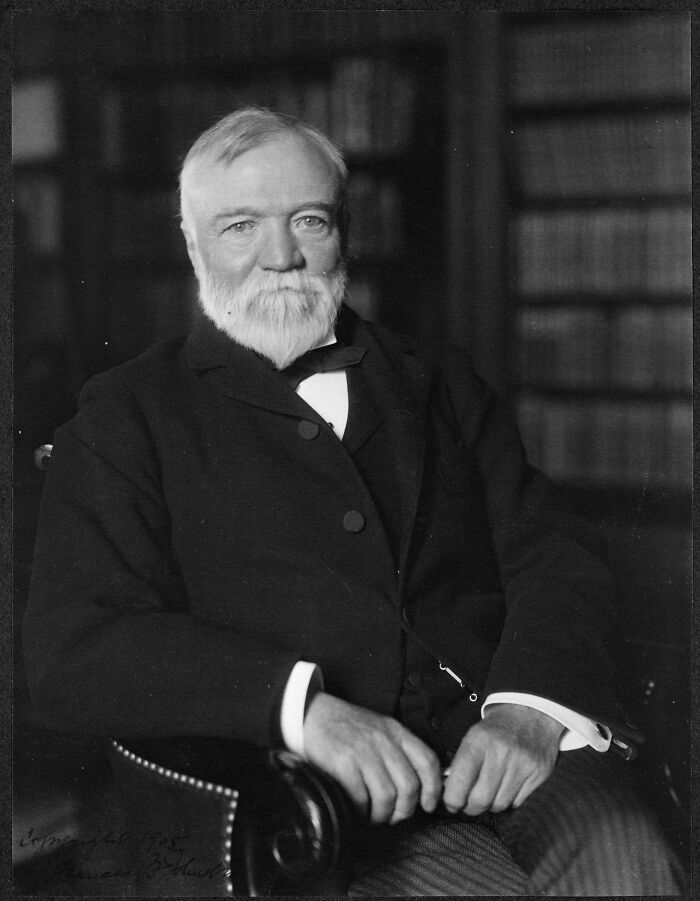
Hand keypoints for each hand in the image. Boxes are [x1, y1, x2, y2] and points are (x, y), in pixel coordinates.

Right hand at [303, 692, 441, 823]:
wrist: (313, 713)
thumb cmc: (348, 727)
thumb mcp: (380, 729)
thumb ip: (399, 750)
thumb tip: (417, 786)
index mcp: (396, 731)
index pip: (427, 761)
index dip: (433, 789)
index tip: (428, 805)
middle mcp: (383, 740)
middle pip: (409, 786)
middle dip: (404, 810)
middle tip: (393, 816)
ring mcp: (363, 751)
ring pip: (387, 796)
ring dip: (382, 814)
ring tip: (374, 816)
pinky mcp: (343, 762)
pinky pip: (361, 797)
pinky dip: (361, 811)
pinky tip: (357, 809)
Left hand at [442, 703, 561, 816]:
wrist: (531, 713)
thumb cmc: (496, 729)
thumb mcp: (473, 736)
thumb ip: (461, 763)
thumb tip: (450, 792)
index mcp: (479, 741)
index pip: (460, 781)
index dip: (452, 799)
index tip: (451, 803)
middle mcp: (501, 753)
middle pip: (480, 799)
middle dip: (471, 807)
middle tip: (468, 804)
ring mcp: (522, 764)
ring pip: (499, 805)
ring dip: (490, 805)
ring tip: (488, 794)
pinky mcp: (538, 773)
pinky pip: (517, 802)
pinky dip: (508, 801)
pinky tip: (505, 788)